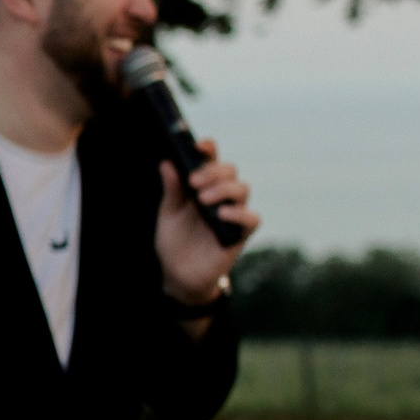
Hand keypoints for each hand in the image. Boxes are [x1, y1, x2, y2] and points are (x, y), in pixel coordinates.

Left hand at [158, 141, 259, 303]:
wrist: (178, 274)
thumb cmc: (175, 240)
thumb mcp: (168, 213)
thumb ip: (172, 190)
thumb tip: (167, 163)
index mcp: (203, 186)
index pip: (212, 160)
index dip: (209, 149)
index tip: (200, 145)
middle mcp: (221, 196)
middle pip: (230, 171)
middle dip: (213, 172)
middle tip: (194, 183)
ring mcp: (233, 214)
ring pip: (243, 189)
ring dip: (224, 189)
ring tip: (203, 199)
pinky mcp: (240, 234)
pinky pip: (252, 218)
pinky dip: (240, 213)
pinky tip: (221, 214)